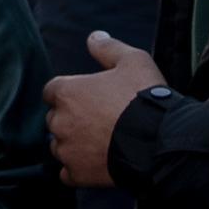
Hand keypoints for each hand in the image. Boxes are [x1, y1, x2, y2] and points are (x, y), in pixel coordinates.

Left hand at [46, 34, 166, 187]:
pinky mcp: (75, 173)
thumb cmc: (143, 96)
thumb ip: (109, 48)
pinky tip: (98, 160)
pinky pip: (67, 172)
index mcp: (67, 93)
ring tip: (103, 139)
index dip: (71, 91)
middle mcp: (59, 122)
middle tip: (102, 117)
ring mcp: (65, 150)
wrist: (156, 139)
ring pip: (60, 145)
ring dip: (74, 142)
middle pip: (56, 118)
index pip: (53, 90)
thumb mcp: (134, 61)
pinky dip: (78, 167)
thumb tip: (94, 36)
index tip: (89, 95)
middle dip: (72, 117)